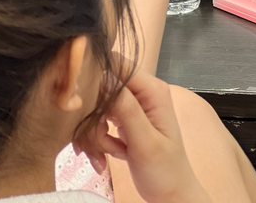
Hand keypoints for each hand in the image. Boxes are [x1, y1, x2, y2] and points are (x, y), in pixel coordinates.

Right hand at [75, 65, 210, 202]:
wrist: (170, 195)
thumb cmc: (164, 170)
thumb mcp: (145, 142)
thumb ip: (126, 109)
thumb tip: (104, 78)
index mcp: (152, 89)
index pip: (117, 66)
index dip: (97, 80)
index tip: (85, 107)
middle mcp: (142, 91)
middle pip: (102, 88)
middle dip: (94, 119)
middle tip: (101, 145)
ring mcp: (132, 104)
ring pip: (97, 106)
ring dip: (95, 133)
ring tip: (110, 153)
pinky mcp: (123, 118)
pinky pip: (99, 121)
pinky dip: (98, 140)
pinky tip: (109, 155)